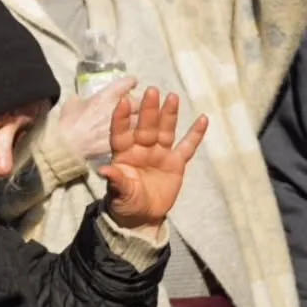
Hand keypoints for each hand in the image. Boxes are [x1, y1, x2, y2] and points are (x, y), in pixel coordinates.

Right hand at [58, 75, 137, 162]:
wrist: (70, 146)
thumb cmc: (69, 123)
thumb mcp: (71, 103)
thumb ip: (82, 100)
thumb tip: (83, 101)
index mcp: (108, 96)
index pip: (127, 83)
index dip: (129, 82)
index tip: (130, 84)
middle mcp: (120, 108)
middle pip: (139, 101)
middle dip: (136, 102)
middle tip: (131, 104)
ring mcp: (125, 126)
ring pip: (140, 120)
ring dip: (137, 119)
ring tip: (131, 122)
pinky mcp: (125, 142)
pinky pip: (134, 135)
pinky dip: (131, 134)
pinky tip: (126, 137)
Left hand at [101, 87, 207, 230]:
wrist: (142, 216)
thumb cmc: (125, 203)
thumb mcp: (119, 194)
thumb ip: (116, 181)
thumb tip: (104, 171)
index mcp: (123, 153)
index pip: (121, 132)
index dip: (121, 118)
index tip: (122, 100)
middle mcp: (141, 149)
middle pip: (145, 126)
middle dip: (148, 110)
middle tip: (152, 90)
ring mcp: (159, 153)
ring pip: (165, 130)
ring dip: (169, 115)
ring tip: (173, 97)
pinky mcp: (176, 162)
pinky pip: (187, 146)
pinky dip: (195, 134)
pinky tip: (203, 119)